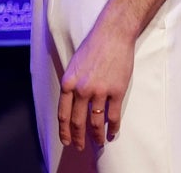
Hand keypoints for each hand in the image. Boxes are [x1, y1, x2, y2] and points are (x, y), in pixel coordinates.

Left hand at [57, 24, 131, 149]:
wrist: (113, 34)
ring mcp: (100, 91)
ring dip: (97, 136)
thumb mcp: (74, 65)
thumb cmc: (93, 46)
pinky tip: (112, 133)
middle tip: (81, 146)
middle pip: (78, 121)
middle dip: (78, 138)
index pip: (63, 114)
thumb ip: (72, 84)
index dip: (64, 131)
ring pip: (96, 123)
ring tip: (98, 142)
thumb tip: (72, 103)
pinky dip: (113, 128)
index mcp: (68, 82)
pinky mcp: (116, 91)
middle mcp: (82, 89)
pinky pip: (113, 116)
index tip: (67, 141)